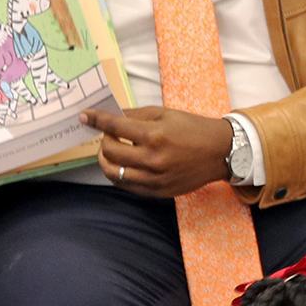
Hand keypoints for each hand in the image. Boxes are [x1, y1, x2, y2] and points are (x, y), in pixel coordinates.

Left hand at [83, 106, 234, 198]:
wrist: (220, 153)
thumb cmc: (194, 129)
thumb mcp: (166, 114)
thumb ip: (137, 115)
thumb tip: (113, 115)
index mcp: (155, 135)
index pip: (115, 127)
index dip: (97, 119)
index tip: (85, 117)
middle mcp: (152, 159)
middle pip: (109, 152)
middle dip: (103, 140)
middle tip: (109, 135)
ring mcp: (154, 179)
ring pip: (113, 174)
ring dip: (107, 160)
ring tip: (112, 152)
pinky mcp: (157, 192)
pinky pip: (127, 186)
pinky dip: (120, 175)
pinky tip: (124, 165)